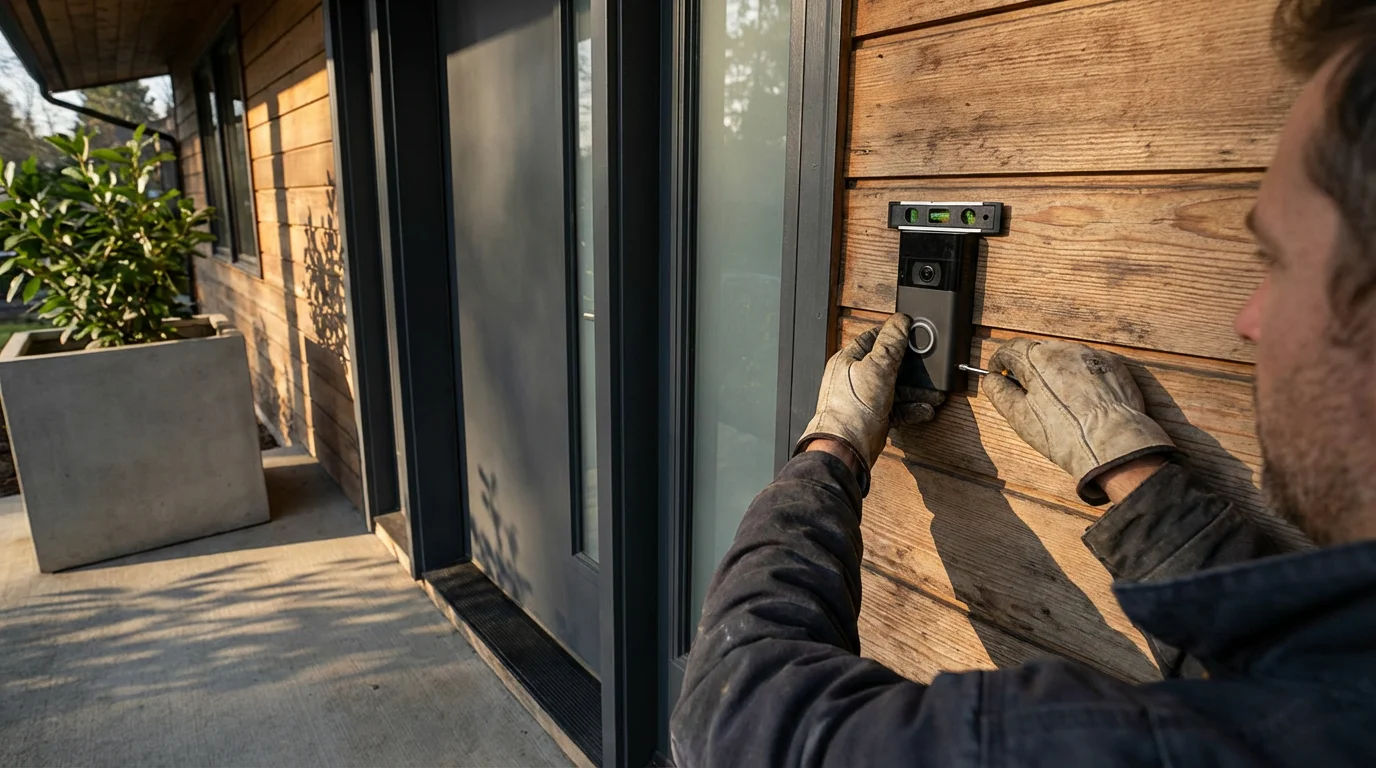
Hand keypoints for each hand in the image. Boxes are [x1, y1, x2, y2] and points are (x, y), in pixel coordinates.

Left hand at [797, 313, 943, 493]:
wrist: (846, 447)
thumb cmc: (852, 407)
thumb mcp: (876, 367)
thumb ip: (891, 343)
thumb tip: (900, 321)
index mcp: (849, 360)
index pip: (873, 339)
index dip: (894, 336)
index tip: (913, 334)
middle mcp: (855, 378)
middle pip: (889, 366)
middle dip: (913, 369)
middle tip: (931, 369)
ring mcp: (865, 399)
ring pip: (896, 389)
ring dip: (917, 391)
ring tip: (935, 394)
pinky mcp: (873, 417)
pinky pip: (897, 409)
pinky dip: (912, 409)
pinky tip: (925, 410)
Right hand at [981, 338, 1174, 504]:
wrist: (1111, 444)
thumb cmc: (1064, 434)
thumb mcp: (1019, 417)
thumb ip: (999, 392)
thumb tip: (991, 379)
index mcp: (1037, 359)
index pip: (1010, 348)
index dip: (999, 361)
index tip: (998, 373)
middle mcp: (1064, 350)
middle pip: (1038, 352)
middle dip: (1029, 369)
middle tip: (1029, 394)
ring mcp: (1091, 356)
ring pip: (1064, 358)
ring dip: (1056, 372)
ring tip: (1059, 401)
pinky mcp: (1113, 366)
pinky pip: (1089, 366)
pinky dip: (1081, 377)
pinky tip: (1082, 401)